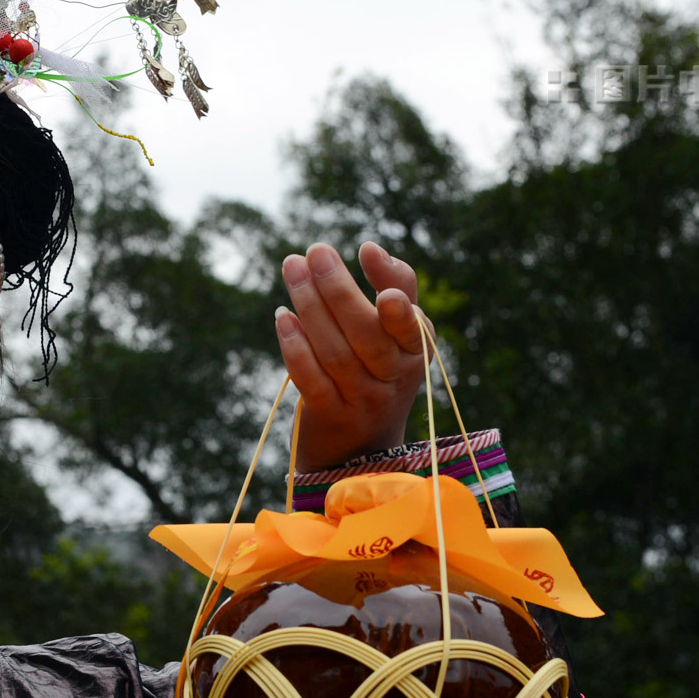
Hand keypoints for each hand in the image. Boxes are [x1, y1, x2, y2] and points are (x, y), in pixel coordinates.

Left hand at [274, 241, 432, 470]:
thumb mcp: (400, 336)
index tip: (373, 260)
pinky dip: (295, 347)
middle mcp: (393, 379)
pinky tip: (282, 316)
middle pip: (365, 333)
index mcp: (416, 354)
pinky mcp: (329, 417)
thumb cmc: (380, 372)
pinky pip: (311, 379)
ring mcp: (361, 401)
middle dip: (337, 288)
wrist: (361, 450)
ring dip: (310, 306)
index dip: (395, 300)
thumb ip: (396, 287)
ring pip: (334, 352)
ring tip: (292, 267)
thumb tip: (372, 247)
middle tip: (315, 251)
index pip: (412, 328)